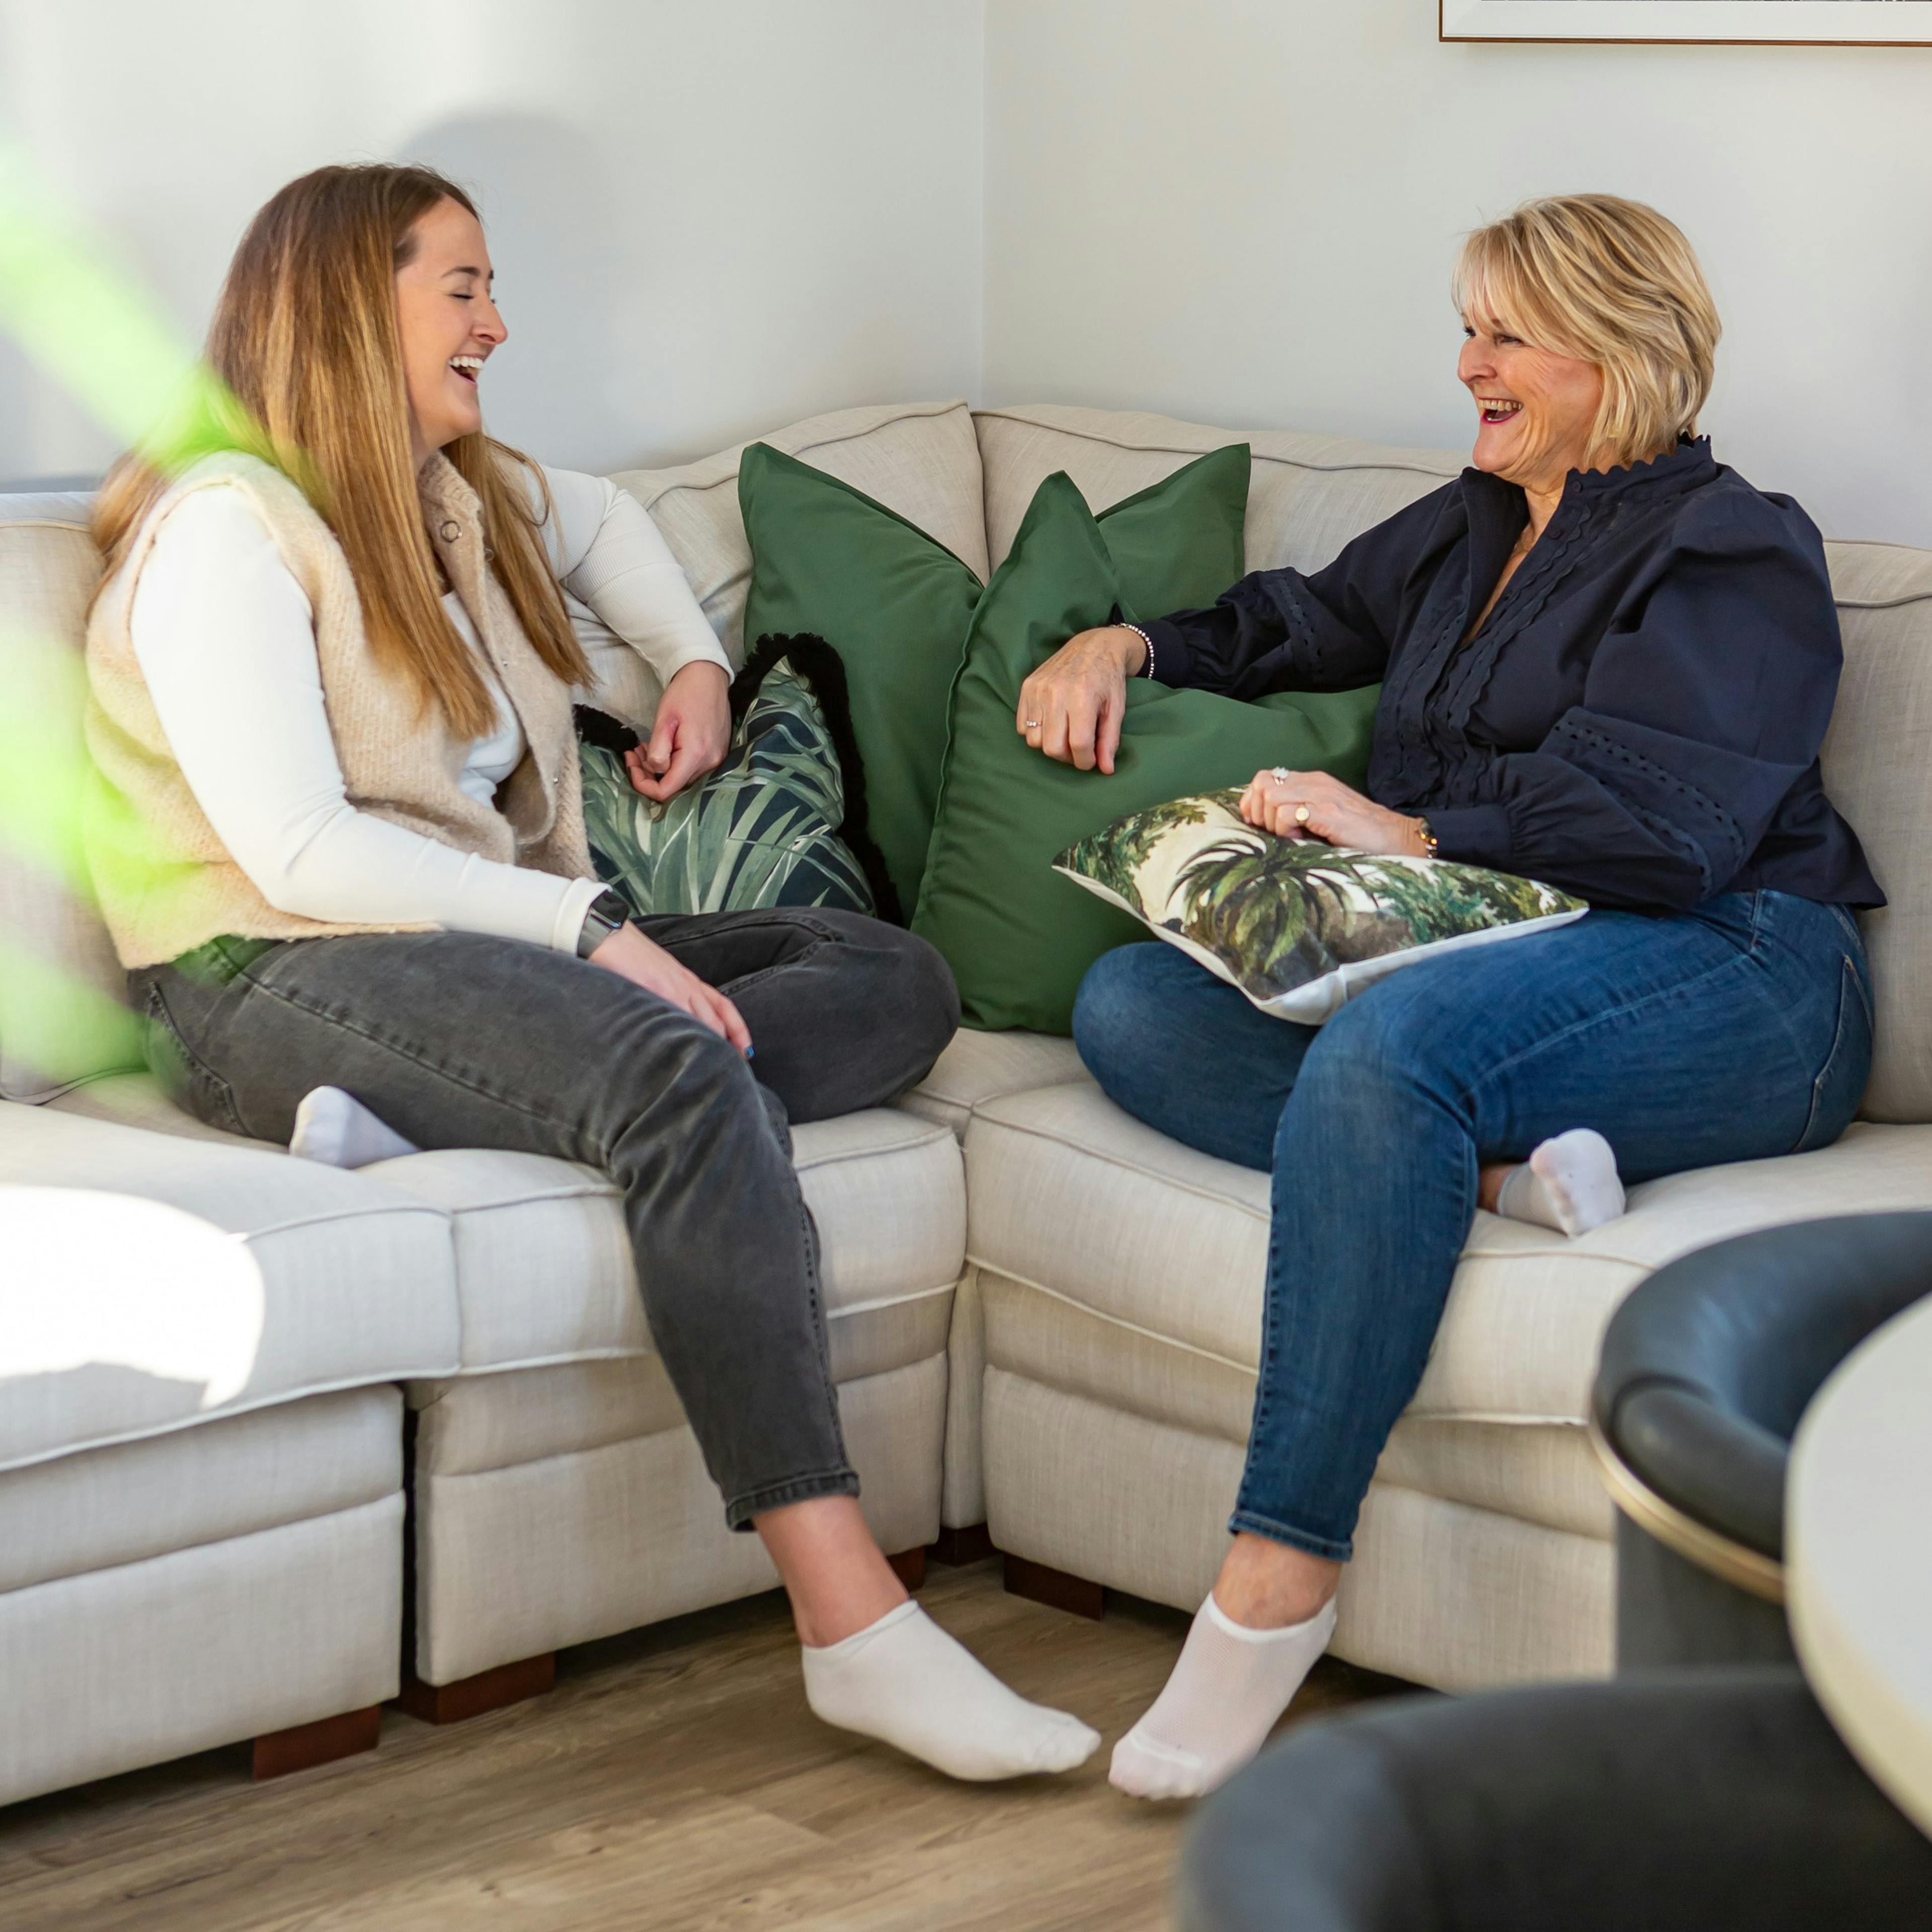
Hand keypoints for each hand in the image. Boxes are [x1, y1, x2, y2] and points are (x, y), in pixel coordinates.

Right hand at [587, 922, 751, 1050]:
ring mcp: (674, 989)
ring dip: (709, 1045)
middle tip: (731, 1066)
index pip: (724, 1006)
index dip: (738, 1029)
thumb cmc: (632, 955)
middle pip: (717, 1020)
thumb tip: (676, 1017)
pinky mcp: (657, 991)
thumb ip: (673, 993)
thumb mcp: (662, 974)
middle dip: (726, 1045)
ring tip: (712, 1067)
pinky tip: (686, 1054)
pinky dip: (685, 1036)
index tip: (746, 1049)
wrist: (612, 936)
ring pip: (703, 1022)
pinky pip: (678, 1018)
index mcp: (690, 981)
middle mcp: (687, 985)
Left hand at [626, 660, 730, 801]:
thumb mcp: (664, 719)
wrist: (709, 677)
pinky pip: (692, 769)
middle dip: (649, 774)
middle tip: (636, 752)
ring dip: (661, 768)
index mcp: (695, 755)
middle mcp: (710, 763)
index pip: (666, 790)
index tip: (631, 765)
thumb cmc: (684, 694)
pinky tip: (666, 746)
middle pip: (674, 786)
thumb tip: (654, 770)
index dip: (643, 785)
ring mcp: (717, 760)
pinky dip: (675, 763)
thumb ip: (658, 750)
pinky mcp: (718, 754)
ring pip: (682, 779)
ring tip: (648, 747)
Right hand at [1016, 625, 1146, 773]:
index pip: (1078, 745)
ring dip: (1050, 745)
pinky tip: (1051, 723)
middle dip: (1067, 757)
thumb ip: (1109, 740)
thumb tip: (1106, 770)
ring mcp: (1037, 690)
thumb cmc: (1108, 679)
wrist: (1094, 646)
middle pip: (1052, 748)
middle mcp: (1056, 694)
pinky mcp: (1027, 687)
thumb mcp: (1115, 709)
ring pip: (1034, 740)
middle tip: (1078, 748)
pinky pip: (1022, 726)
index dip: (1085, 761)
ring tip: (1064, 735)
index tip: (1091, 760)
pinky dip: (1035, 732)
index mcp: (1082, 698)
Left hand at [1240, 768, 1429, 856]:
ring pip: (1271, 797)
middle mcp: (1314, 782)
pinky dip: (1285, 829)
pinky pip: (1287, 813)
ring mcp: (1321, 795)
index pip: (1265, 777)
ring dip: (1272, 822)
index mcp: (1312, 781)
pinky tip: (1299, 839)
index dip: (1253, 800)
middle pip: (1262, 783)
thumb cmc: (1359, 834)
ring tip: (1290, 836)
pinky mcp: (1327, 812)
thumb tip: (1264, 821)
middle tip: (1272, 831)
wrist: (1396, 838)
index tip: (1258, 822)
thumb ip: (1298, 811)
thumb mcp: (1323, 817)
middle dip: (1258, 811)